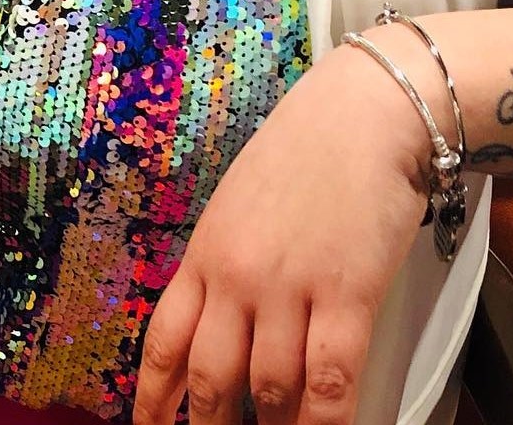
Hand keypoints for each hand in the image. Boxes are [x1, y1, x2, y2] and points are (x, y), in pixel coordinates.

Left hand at [132, 41, 431, 423]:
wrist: (359, 117)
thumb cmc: (301, 155)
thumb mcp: (235, 207)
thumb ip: (222, 267)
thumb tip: (218, 328)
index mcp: (203, 253)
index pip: (163, 343)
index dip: (153, 401)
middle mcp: (236, 276)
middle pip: (210, 380)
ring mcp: (288, 287)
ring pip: (270, 392)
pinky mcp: (346, 295)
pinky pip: (330, 382)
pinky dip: (325, 423)